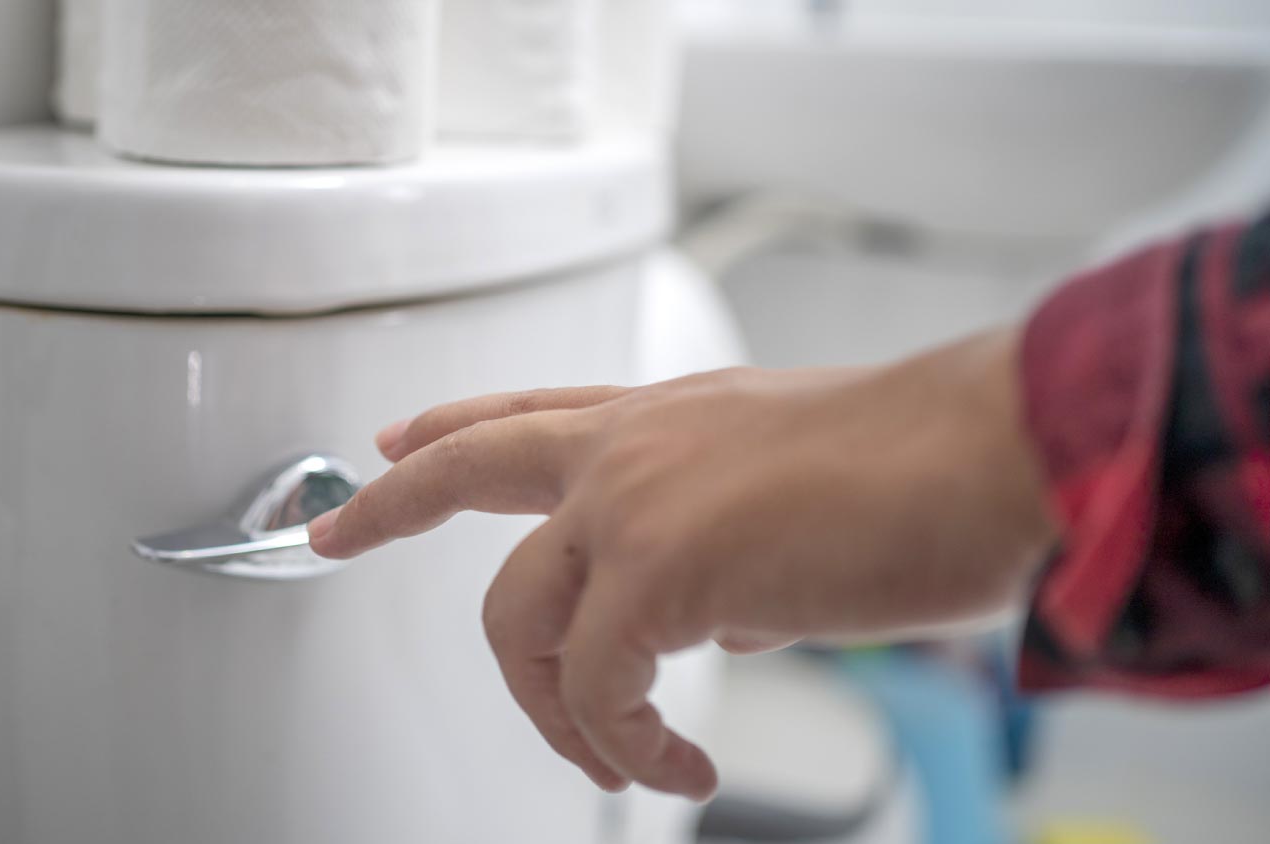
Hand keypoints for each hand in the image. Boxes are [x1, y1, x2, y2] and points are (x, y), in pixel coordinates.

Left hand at [308, 327, 1055, 799]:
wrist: (994, 455)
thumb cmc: (928, 470)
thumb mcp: (793, 490)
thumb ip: (722, 543)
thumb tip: (705, 611)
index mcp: (668, 417)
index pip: (530, 412)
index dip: (451, 427)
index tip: (394, 442)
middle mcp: (636, 443)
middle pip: (470, 468)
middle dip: (386, 508)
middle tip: (335, 537)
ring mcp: (635, 499)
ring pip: (519, 613)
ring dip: (555, 708)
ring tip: (619, 757)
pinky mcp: (656, 567)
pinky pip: (593, 684)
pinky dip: (624, 743)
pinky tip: (674, 764)